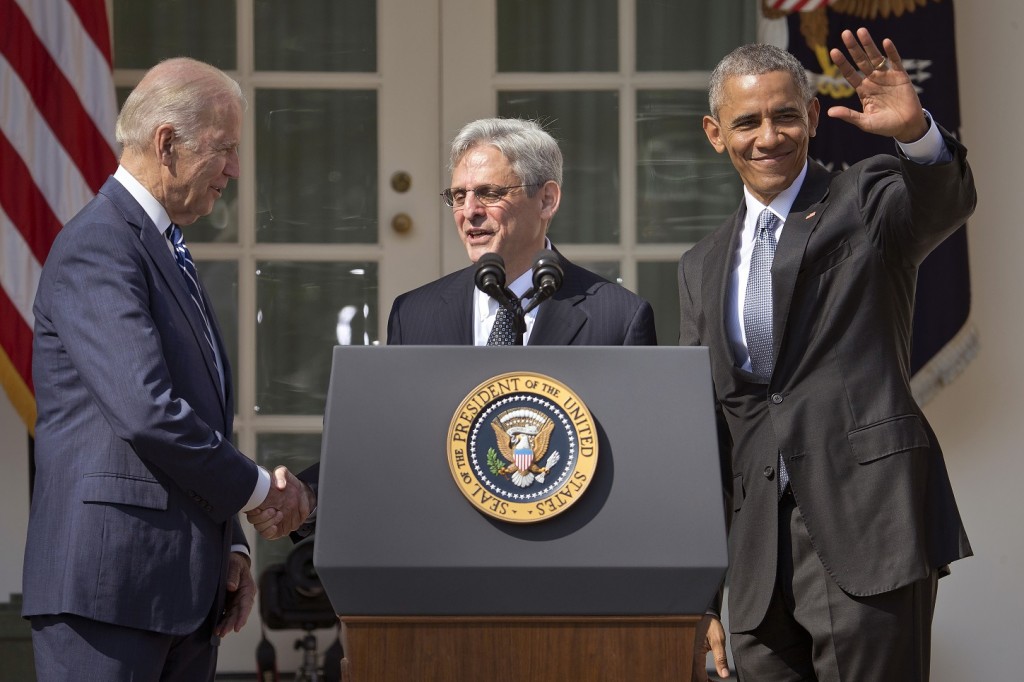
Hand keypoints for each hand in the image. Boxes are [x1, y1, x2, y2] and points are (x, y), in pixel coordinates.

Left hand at [216, 552, 254, 637]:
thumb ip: (233, 574)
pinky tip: (216, 628)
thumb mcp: (234, 564)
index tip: (237, 627)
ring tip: (218, 633)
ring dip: (226, 625)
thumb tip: (231, 587)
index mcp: (248, 588)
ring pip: (232, 615)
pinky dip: (222, 621)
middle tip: (222, 633)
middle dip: (231, 624)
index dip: (242, 616)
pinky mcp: (230, 602)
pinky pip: (227, 613)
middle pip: (238, 613)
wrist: (232, 560)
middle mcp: (244, 597)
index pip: (246, 604)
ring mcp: (236, 601)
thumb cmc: (234, 561)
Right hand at [246, 466, 315, 539]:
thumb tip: (280, 485)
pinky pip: (267, 535)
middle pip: (253, 520)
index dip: (252, 509)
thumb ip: (281, 475)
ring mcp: (268, 520)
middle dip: (262, 517)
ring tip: (279, 514)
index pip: (248, 507)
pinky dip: (269, 532)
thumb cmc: (290, 484)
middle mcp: (261, 510)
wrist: (302, 494)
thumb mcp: (284, 474)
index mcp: (259, 499)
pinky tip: (275, 526)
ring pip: (260, 527)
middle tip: (273, 510)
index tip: (260, 507)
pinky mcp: (276, 528)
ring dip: (268, 523)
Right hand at [692, 614, 729, 679]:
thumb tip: (724, 675)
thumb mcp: (718, 641)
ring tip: (712, 681)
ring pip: (693, 673)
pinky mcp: (692, 653)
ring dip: (701, 679)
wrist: (704, 614)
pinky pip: (694, 668)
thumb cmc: (711, 625)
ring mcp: (691, 655)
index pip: (699, 676)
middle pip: (694, 677)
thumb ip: (721, 659)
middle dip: (703, 681)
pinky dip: (700, 675)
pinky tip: (708, 678)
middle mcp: (691, 655)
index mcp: (696, 654)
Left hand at [827, 27, 927, 142]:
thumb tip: (830, 112)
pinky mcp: (901, 76)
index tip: (833, 51)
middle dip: (853, 48)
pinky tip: (885, 42)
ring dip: (869, 45)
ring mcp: (887, 77)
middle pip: (861, 61)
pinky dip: (891, 52)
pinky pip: (895, 61)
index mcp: (863, 90)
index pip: (850, 73)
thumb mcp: (865, 122)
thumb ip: (849, 115)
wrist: (906, 126)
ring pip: (876, 57)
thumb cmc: (884, 126)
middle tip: (845, 33)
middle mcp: (873, 80)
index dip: (842, 63)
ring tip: (861, 31)